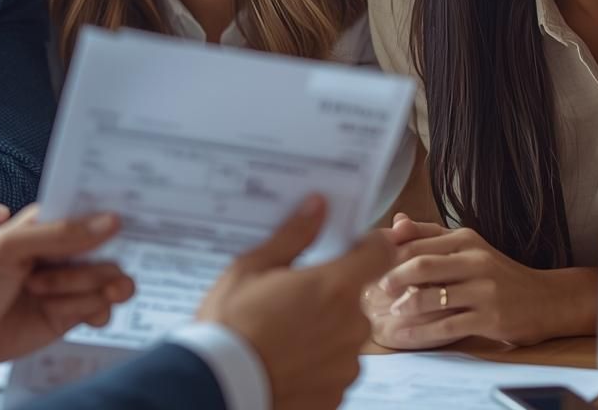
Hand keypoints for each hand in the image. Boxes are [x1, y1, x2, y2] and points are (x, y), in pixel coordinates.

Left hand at [0, 206, 133, 374]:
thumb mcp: (6, 249)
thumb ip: (58, 235)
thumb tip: (110, 221)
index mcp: (43, 225)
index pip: (86, 211)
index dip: (110, 214)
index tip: (131, 219)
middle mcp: (58, 252)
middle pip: (103, 249)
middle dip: (89, 266)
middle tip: (45, 281)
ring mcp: (65, 284)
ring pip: (105, 279)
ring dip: (86, 289)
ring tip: (51, 299)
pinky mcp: (67, 315)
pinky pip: (101, 308)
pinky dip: (100, 311)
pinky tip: (87, 316)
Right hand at [197, 195, 394, 409]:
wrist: (217, 386)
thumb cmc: (230, 325)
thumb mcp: (251, 268)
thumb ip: (293, 236)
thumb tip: (317, 206)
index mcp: (334, 287)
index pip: (380, 253)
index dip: (368, 246)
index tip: (350, 248)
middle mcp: (351, 326)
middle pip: (354, 298)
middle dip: (330, 295)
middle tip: (290, 300)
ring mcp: (346, 364)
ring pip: (344, 335)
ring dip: (324, 332)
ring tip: (282, 335)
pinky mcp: (337, 394)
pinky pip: (334, 368)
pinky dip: (316, 364)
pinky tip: (285, 361)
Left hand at [362, 214, 597, 348]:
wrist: (547, 299)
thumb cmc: (499, 274)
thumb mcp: (468, 247)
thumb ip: (431, 235)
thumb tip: (396, 222)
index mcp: (465, 238)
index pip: (416, 242)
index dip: (386, 255)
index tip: (365, 265)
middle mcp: (474, 260)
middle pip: (420, 266)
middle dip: (389, 279)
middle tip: (370, 291)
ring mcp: (483, 290)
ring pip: (431, 298)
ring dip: (402, 308)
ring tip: (385, 314)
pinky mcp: (489, 318)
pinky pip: (446, 326)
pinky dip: (419, 333)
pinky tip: (403, 336)